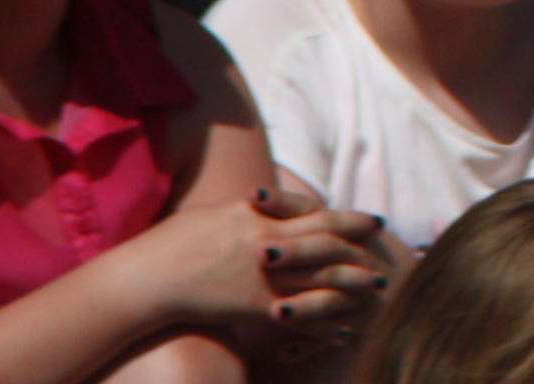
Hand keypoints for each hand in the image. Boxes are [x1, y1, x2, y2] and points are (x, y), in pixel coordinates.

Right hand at [129, 184, 392, 338]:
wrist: (147, 276)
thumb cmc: (171, 243)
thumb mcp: (216, 215)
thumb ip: (249, 212)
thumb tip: (265, 204)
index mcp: (262, 215)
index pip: (318, 213)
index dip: (349, 218)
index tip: (374, 220)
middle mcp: (271, 240)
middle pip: (329, 243)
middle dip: (361, 249)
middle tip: (385, 255)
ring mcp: (266, 274)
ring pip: (323, 277)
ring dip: (353, 283)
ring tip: (376, 288)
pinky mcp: (257, 305)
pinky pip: (300, 314)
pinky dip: (323, 322)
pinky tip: (341, 329)